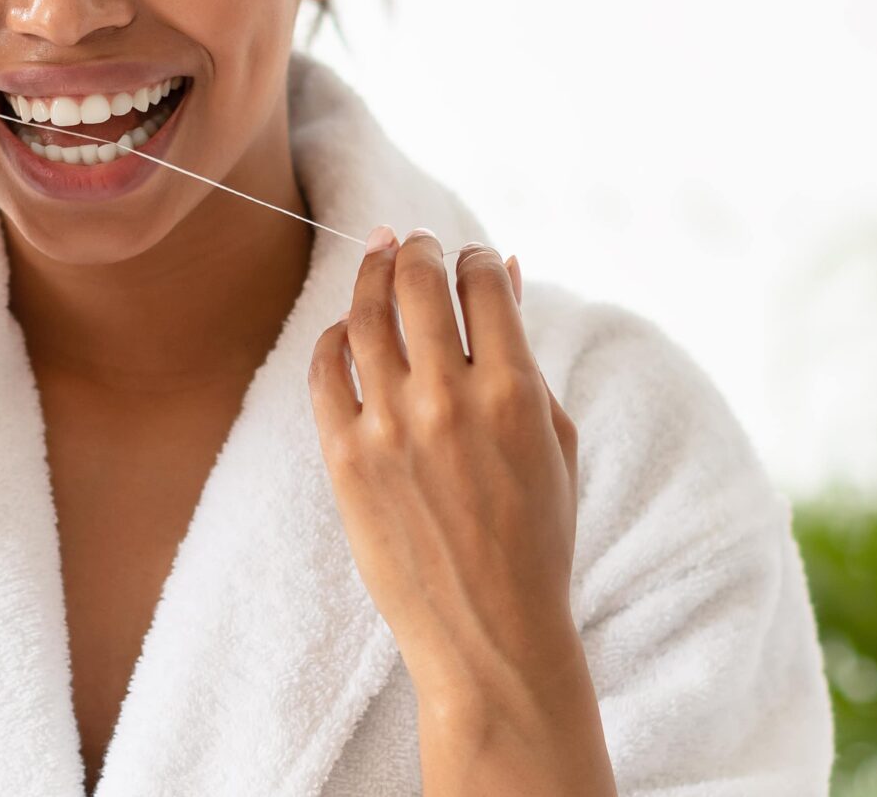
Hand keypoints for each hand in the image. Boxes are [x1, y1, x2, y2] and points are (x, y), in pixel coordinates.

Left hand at [307, 230, 613, 793]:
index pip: (481, 284)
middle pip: (417, 283)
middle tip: (416, 243)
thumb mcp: (552, 440)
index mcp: (512, 392)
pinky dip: (334, 337)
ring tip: (379, 259)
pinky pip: (325, 370)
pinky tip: (348, 328)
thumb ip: (523, 353)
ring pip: (365, 314)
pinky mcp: (344, 457)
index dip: (476, 260)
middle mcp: (447, 399)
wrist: (490, 634)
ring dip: (371, 274)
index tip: (471, 263)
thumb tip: (504, 269)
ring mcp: (389, 427)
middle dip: (418, 249)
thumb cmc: (535, 538)